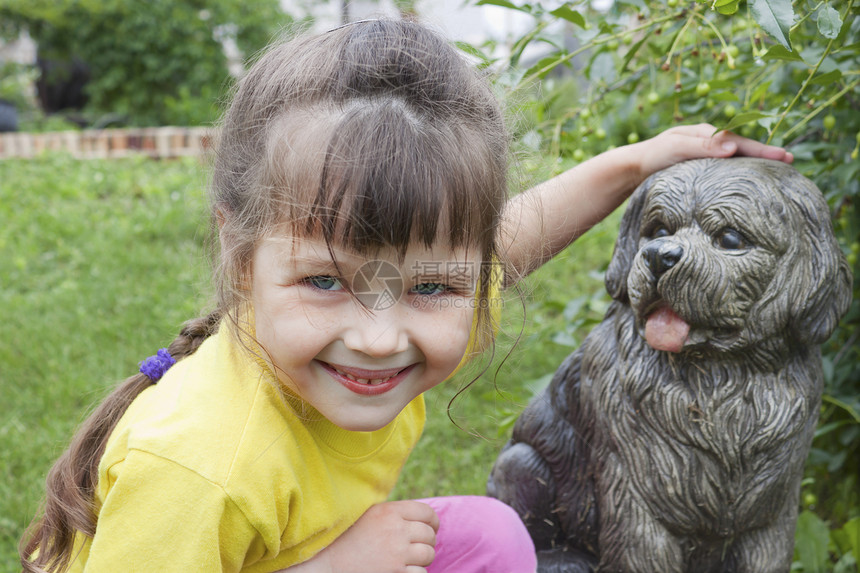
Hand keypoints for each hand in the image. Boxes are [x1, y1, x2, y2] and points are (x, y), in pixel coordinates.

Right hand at [285, 501, 438, 572]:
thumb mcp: (368, 516)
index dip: (433, 521)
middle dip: (427, 541)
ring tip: (408, 560)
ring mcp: (397, 554)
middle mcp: (396, 530)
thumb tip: (421, 516)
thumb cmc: (346, 540)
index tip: (432, 528)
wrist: (327, 566)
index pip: (426, 512)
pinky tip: (402, 571)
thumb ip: (392, 513)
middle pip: (429, 534)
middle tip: (417, 547)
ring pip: (429, 554)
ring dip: (422, 559)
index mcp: (388, 512)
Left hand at [631, 123, 792, 182]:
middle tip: (791, 161)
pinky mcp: (697, 166)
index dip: (763, 150)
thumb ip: (703, 147)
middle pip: (741, 147)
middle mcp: (707, 141)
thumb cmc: (651, 158)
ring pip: (735, 156)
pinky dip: (740, 169)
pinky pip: (724, 167)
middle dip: (765, 153)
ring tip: (777, 168)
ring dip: (755, 161)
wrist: (630, 169)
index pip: (740, 142)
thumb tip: (733, 146)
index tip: (785, 156)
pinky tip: (748, 178)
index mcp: (705, 134)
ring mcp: (702, 154)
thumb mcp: (675, 149)